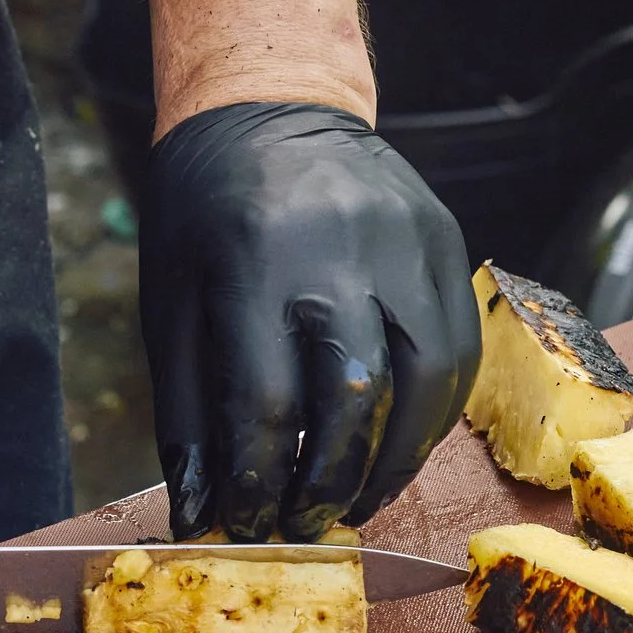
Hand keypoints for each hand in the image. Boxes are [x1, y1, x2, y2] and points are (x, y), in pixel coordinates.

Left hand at [139, 102, 480, 541]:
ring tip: (358, 499)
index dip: (259, 481)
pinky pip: (460, 351)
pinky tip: (397, 447)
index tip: (247, 522)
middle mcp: (341, 248)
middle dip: (332, 481)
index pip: (267, 401)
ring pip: (427, 380)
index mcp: (253, 261)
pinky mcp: (447, 242)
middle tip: (307, 523)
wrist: (269, 109)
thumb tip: (201, 511)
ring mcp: (406, 241)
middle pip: (356, 396)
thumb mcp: (172, 306)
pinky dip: (432, 416)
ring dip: (396, 461)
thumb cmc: (206, 218)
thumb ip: (189, 413)